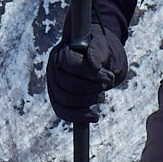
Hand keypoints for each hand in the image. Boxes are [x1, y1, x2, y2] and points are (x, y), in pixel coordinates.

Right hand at [45, 0, 129, 121]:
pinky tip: (94, 116)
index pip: (70, 64)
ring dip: (88, 102)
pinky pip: (63, 112)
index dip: (91, 73)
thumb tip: (95, 64)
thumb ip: (97, 51)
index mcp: (61, 52)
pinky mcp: (56, 100)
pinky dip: (79, 116)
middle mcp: (52, 69)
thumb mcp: (100, 45)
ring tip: (102, 97)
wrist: (92, 58)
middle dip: (91, 89)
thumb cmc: (96, 50)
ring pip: (65, 100)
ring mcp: (52, 86)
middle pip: (68, 84)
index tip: (109, 78)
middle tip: (106, 87)